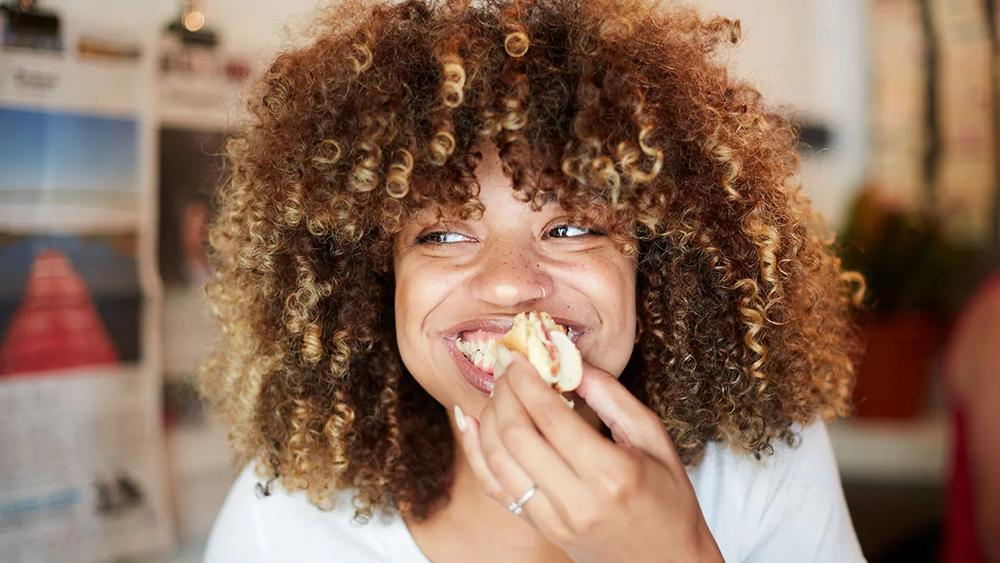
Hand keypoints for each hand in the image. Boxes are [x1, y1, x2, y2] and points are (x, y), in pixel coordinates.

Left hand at [455, 346, 722, 562]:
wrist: (667, 561)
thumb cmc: (668, 498)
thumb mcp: (655, 439)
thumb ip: (612, 397)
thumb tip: (570, 361)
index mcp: (611, 475)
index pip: (551, 417)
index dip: (527, 381)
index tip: (519, 355)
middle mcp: (576, 501)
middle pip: (516, 436)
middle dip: (503, 393)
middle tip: (505, 365)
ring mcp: (553, 520)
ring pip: (497, 460)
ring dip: (488, 417)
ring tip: (496, 389)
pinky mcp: (539, 528)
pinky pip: (494, 486)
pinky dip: (475, 451)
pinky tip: (469, 421)